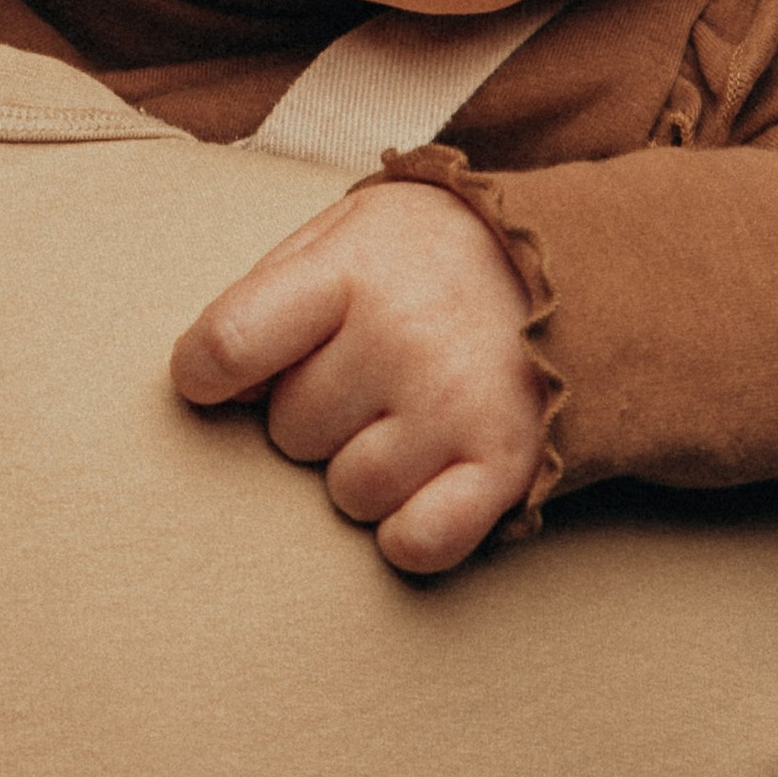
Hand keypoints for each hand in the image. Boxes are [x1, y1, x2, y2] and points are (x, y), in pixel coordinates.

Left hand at [170, 178, 547, 573]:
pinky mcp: (507, 463)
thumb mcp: (344, 234)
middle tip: (365, 375)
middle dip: (313, 412)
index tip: (218, 378)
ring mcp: (457, 405)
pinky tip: (426, 486)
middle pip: (290, 431)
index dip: (206, 374)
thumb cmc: (426, 259)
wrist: (573, 265)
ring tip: (404, 418)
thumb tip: (204, 385)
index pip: (232, 344)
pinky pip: (419, 543)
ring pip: (349, 493)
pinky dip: (412, 532)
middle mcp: (404, 337)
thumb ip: (268, 297)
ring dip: (363, 469)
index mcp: (351, 270)